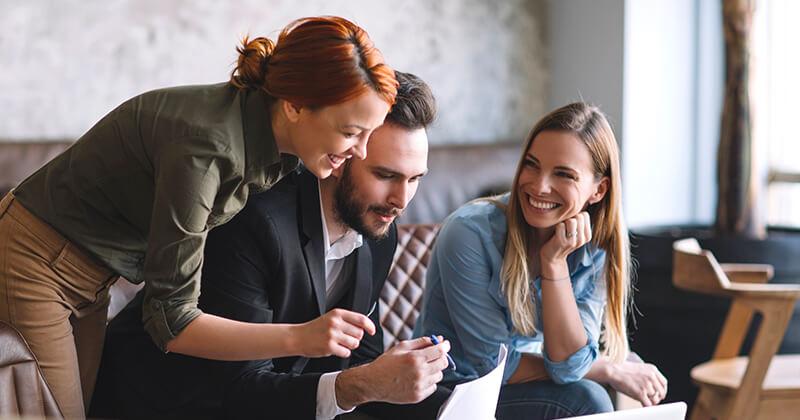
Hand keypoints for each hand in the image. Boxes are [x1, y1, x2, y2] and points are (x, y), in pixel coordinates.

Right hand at [291, 308, 375, 357]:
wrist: (298, 337)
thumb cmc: (316, 328)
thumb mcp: (331, 318)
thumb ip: (346, 320)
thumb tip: (365, 327)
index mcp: (337, 314)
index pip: (361, 319)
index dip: (370, 326)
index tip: (372, 331)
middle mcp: (335, 323)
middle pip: (359, 333)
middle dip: (356, 338)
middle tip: (346, 338)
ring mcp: (332, 335)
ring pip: (355, 344)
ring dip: (350, 346)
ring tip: (340, 343)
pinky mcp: (329, 347)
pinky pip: (346, 352)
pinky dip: (343, 352)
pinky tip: (335, 349)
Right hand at [335, 336, 449, 408]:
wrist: (374, 382)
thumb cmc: (386, 364)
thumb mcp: (402, 347)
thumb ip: (422, 342)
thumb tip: (438, 339)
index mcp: (415, 358)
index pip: (440, 351)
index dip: (445, 346)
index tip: (445, 345)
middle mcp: (419, 372)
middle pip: (443, 363)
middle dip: (441, 357)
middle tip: (434, 355)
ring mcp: (419, 385)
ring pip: (439, 375)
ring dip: (434, 370)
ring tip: (421, 368)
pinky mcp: (418, 396)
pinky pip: (433, 387)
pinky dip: (429, 381)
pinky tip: (418, 378)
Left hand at [540, 212, 591, 275]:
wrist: (552, 257)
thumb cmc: (562, 239)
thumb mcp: (574, 232)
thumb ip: (579, 221)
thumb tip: (579, 203)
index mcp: (587, 236)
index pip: (585, 215)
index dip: (575, 215)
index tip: (570, 223)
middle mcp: (582, 239)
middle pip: (579, 216)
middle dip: (569, 217)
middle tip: (564, 225)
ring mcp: (572, 241)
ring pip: (571, 220)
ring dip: (563, 221)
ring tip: (560, 229)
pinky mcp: (561, 242)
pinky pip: (560, 225)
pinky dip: (556, 226)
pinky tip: (555, 232)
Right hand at [605, 360, 667, 406]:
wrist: (612, 369)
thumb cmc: (621, 369)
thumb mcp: (639, 368)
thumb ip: (648, 375)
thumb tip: (652, 388)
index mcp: (652, 369)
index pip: (664, 383)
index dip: (662, 390)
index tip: (658, 394)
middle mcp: (651, 377)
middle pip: (661, 392)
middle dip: (656, 397)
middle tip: (650, 399)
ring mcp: (646, 385)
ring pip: (655, 399)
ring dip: (650, 401)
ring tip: (643, 400)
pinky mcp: (640, 393)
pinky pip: (648, 404)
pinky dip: (646, 406)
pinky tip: (642, 404)